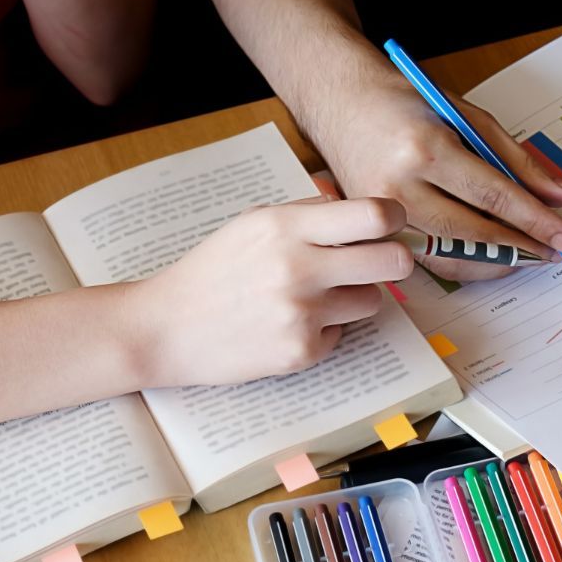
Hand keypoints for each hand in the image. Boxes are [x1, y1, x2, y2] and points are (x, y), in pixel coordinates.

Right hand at [122, 196, 412, 387]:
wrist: (166, 327)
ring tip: (316, 295)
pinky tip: (288, 323)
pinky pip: (342, 334)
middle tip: (379, 262)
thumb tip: (364, 209)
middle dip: (394, 260)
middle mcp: (298, 268)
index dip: (395, 219)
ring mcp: (301, 314)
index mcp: (286, 227)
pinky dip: (324, 329)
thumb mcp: (254, 222)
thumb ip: (309, 212)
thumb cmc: (213, 270)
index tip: (391, 224)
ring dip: (355, 296)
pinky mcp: (301, 352)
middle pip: (393, 261)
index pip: (375, 215)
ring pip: (373, 300)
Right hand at [314, 69, 561, 281]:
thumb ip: (518, 161)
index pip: (493, 196)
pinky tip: (488, 254)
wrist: (339, 101)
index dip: (535, 221)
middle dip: (520, 247)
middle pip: (472, 234)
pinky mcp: (370, 231)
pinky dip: (463, 262)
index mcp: (425, 149)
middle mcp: (398, 186)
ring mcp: (380, 214)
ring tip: (526, 254)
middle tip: (553, 252)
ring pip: (449, 257)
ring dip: (494, 261)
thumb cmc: (403, 102)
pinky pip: (426, 260)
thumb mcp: (467, 117)